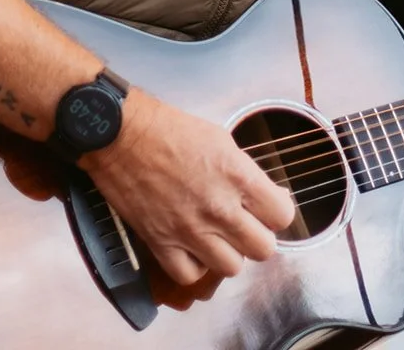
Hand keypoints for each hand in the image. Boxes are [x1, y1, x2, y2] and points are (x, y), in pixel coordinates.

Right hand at [82, 89, 294, 286]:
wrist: (121, 134)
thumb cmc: (166, 128)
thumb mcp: (218, 138)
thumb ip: (242, 172)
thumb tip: (260, 194)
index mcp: (236, 174)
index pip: (282, 215)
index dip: (277, 212)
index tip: (267, 209)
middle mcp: (219, 207)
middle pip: (263, 248)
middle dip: (256, 236)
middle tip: (243, 224)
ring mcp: (190, 229)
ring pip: (232, 267)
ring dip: (227, 253)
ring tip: (216, 237)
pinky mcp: (162, 243)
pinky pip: (190, 275)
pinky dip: (193, 266)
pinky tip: (190, 248)